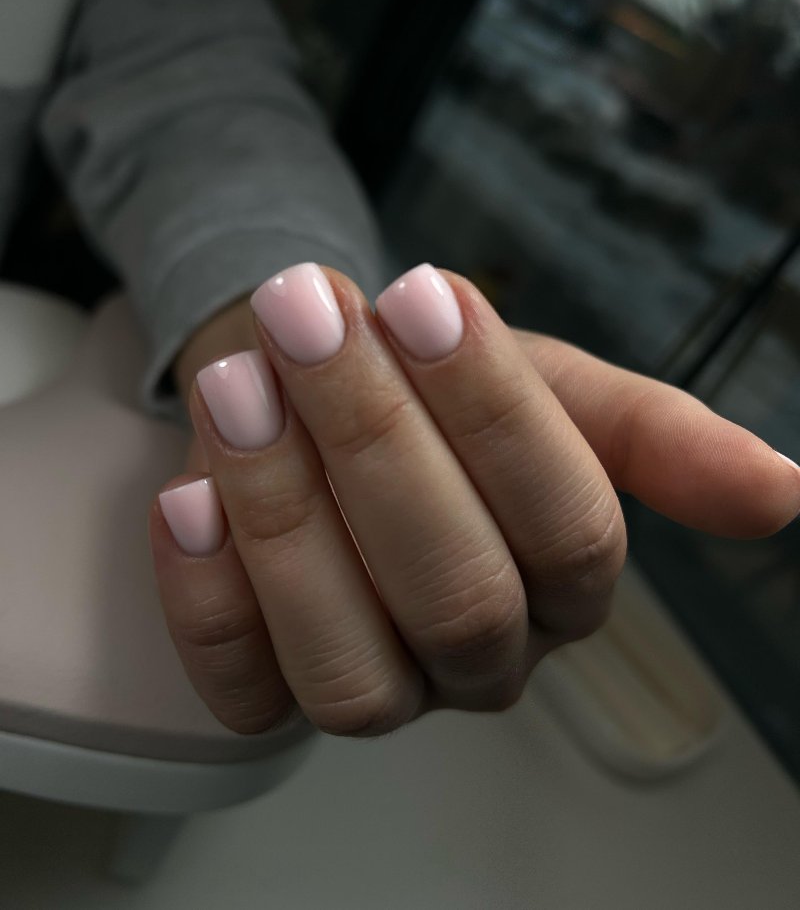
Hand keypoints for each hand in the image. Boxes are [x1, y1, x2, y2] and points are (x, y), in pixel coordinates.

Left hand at [150, 264, 799, 737]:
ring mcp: (378, 686)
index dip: (497, 414)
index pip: (567, 528)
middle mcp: (482, 657)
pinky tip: (187, 496)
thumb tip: (782, 489)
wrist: (322, 386)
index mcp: (566, 583)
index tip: (426, 295)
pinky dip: (208, 597)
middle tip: (311, 312)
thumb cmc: (440, 387)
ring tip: (240, 383)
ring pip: (349, 664)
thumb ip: (652, 434)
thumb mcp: (553, 383)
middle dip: (376, 443)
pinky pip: (243, 691)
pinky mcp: (271, 697)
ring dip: (285, 516)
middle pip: (458, 596)